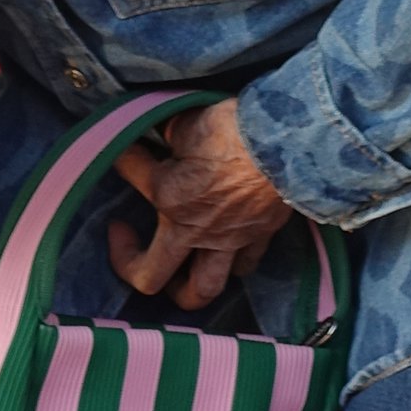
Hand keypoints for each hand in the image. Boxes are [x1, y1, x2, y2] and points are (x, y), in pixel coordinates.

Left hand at [109, 100, 290, 310]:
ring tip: (175, 272)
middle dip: (128, 264)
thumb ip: (170, 133)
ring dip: (184, 287)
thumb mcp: (189, 121)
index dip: (122, 156)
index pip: (130, 171)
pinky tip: (227, 252)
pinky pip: (244, 265)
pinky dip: (234, 263)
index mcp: (166, 193)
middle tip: (123, 239)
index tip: (125, 148)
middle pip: (149, 276)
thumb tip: (163, 130)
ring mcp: (226, 241)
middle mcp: (190, 228)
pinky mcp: (258, 238)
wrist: (289, 145)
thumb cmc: (235, 129)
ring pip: (201, 289)